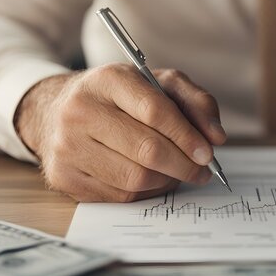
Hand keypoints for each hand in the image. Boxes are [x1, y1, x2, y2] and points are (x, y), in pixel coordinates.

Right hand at [14, 63, 226, 201]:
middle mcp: (80, 110)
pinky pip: (119, 196)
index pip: (155, 111)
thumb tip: (216, 138)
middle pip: (147, 150)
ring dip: (167, 180)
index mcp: (108, 79)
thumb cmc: (121, 97)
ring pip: (135, 177)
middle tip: (202, 170)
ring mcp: (67, 146)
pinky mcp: (64, 176)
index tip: (208, 153)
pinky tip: (151, 178)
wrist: (58, 111)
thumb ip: (195, 102)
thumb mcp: (160, 84)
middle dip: (184, 164)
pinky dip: (145, 191)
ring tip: (177, 172)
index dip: (187, 136)